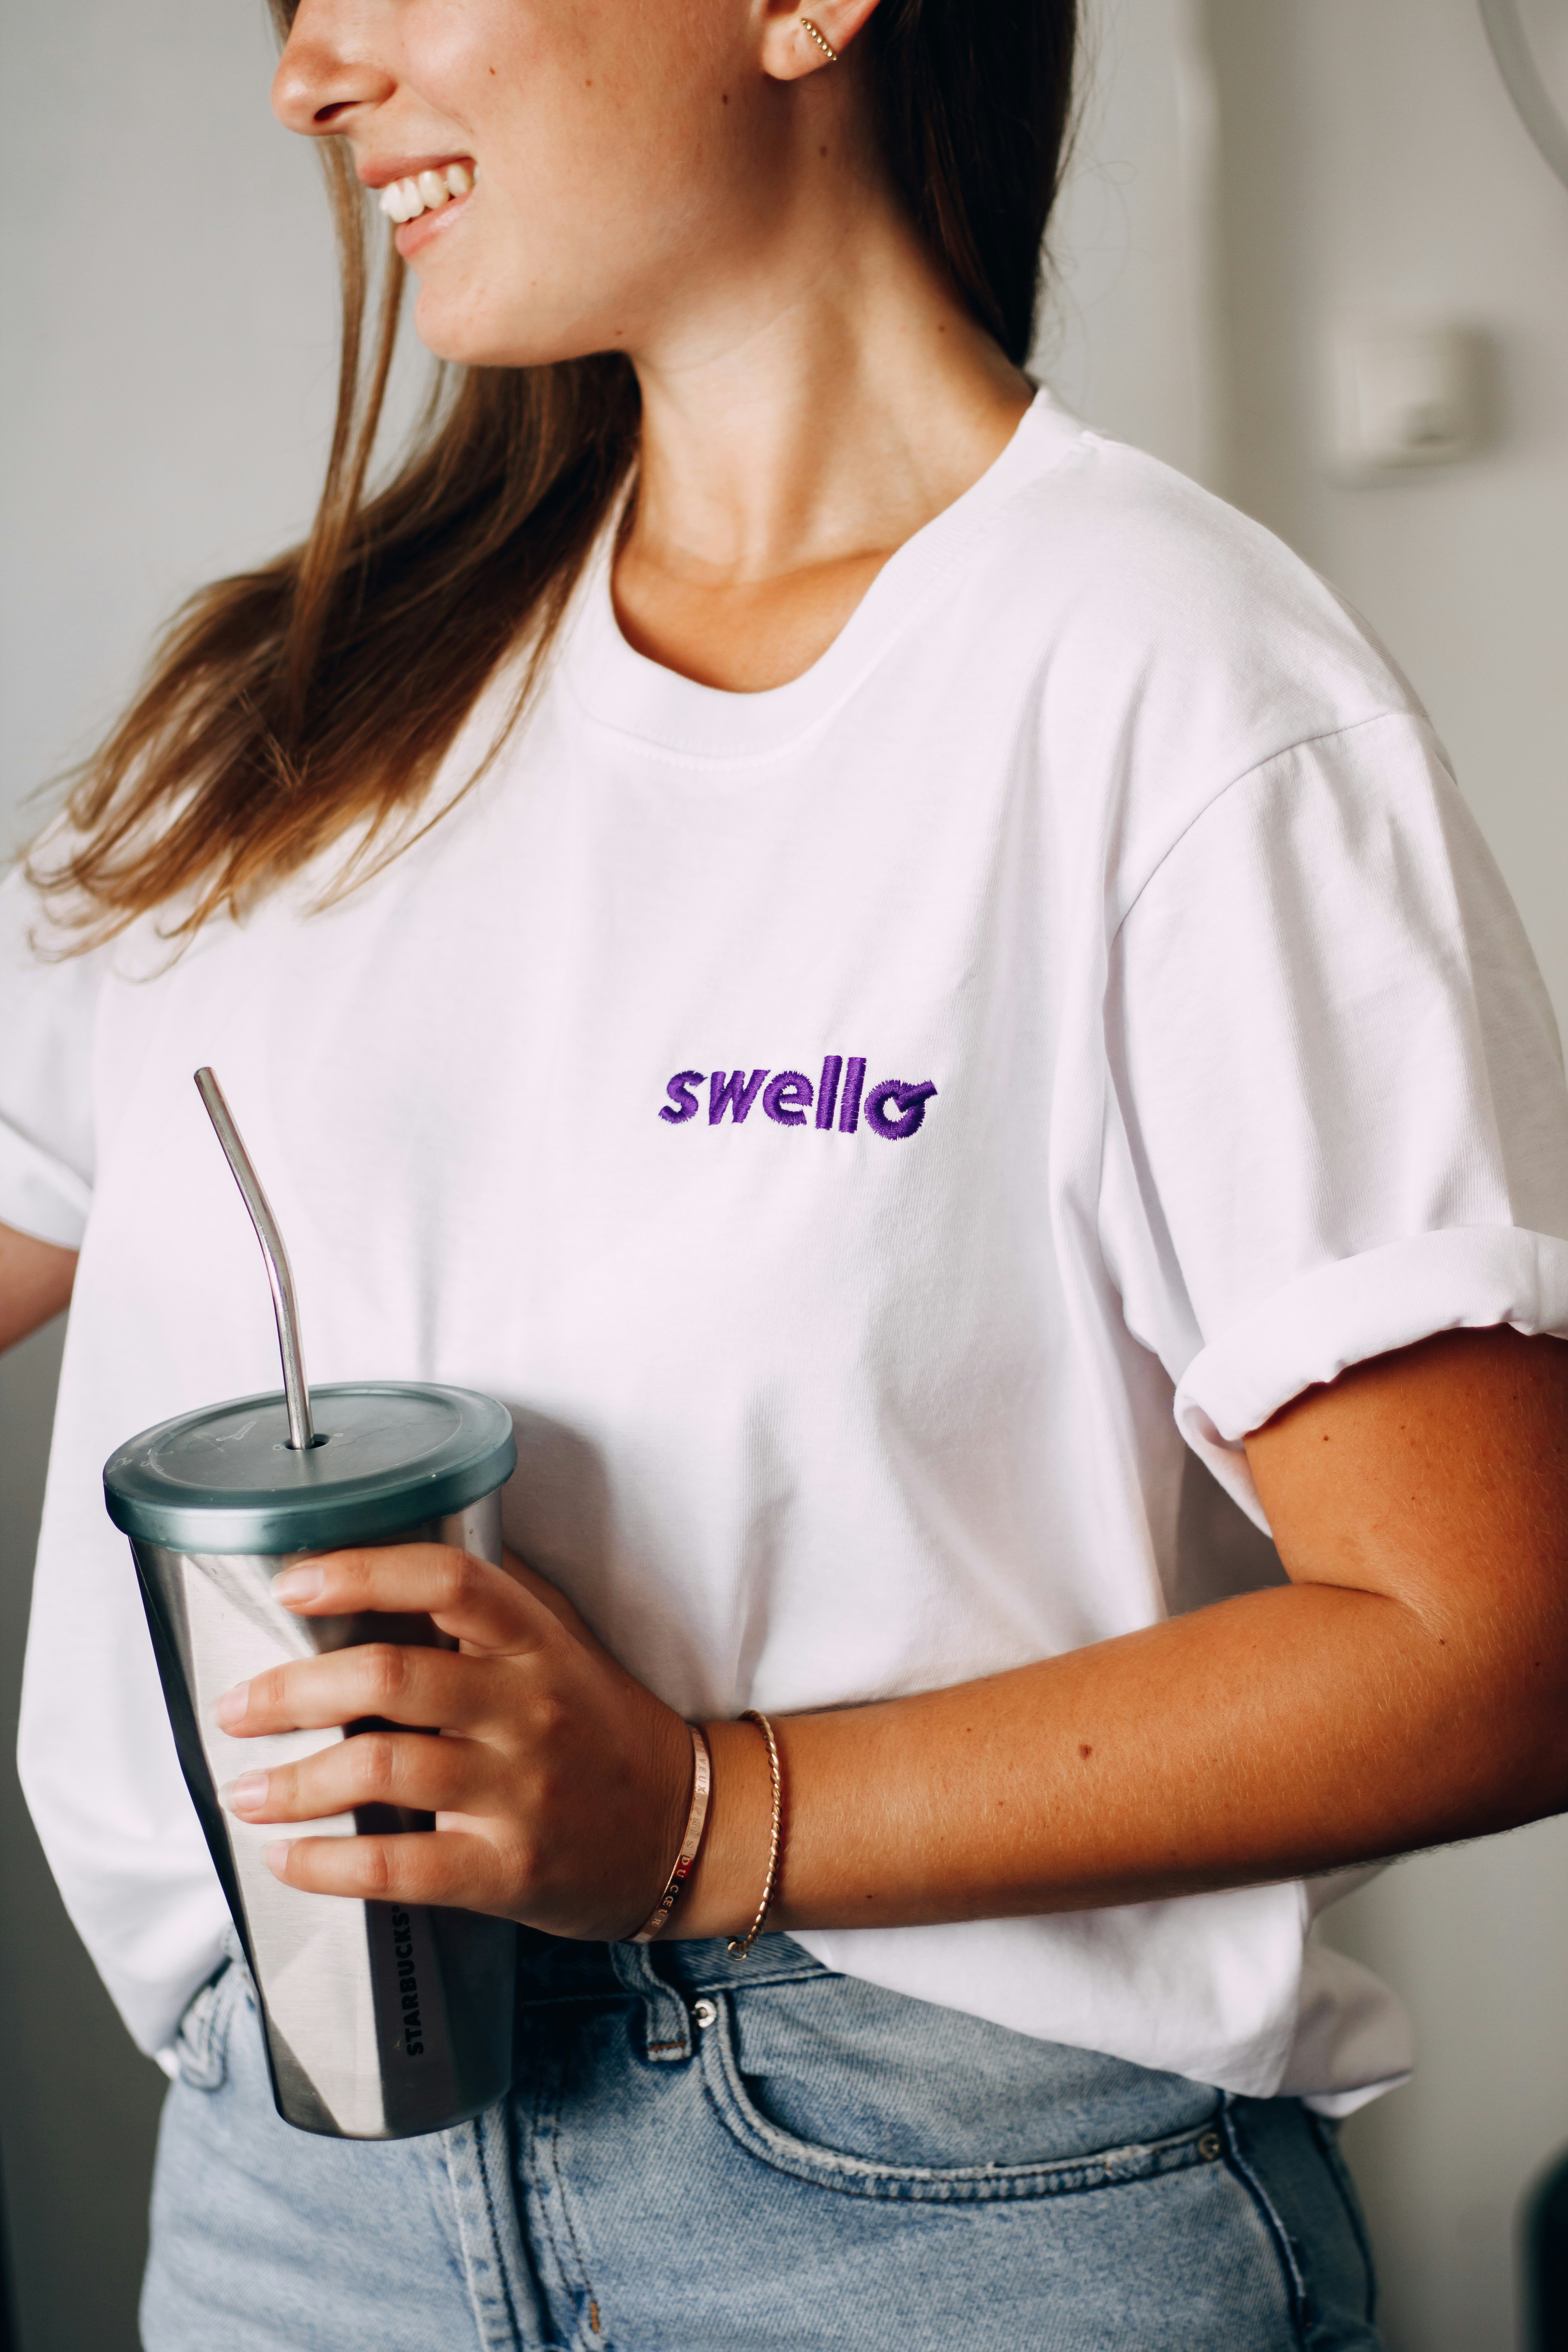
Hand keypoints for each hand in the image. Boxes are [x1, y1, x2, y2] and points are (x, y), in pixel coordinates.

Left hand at [215, 1544, 694, 1938]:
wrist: (682, 1826)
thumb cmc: (599, 1724)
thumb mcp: (561, 1643)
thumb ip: (488, 1602)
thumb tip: (386, 1556)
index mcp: (534, 1642)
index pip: (448, 1580)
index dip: (363, 1571)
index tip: (292, 1583)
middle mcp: (528, 1708)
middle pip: (393, 1678)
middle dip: (293, 1689)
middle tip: (237, 1704)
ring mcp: (519, 1791)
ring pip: (385, 1771)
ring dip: (294, 1781)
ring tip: (244, 1789)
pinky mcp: (507, 1869)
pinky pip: (402, 1867)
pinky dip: (329, 1864)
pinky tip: (288, 1857)